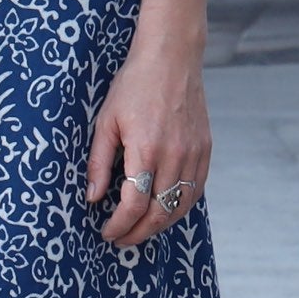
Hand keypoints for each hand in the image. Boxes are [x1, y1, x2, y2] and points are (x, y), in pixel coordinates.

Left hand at [83, 37, 211, 247]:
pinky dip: (181, 207)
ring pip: (181, 206)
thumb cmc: (134, 85)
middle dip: (139, 233)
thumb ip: (99, 162)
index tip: (107, 233)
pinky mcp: (205, 148)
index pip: (134, 205)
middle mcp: (174, 156)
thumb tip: (93, 198)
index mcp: (146, 149)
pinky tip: (166, 210)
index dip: (119, 225)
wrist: (171, 58)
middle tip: (121, 239)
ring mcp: (194, 153)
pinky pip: (196, 189)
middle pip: (160, 212)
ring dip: (160, 225)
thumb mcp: (106, 121)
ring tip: (141, 229)